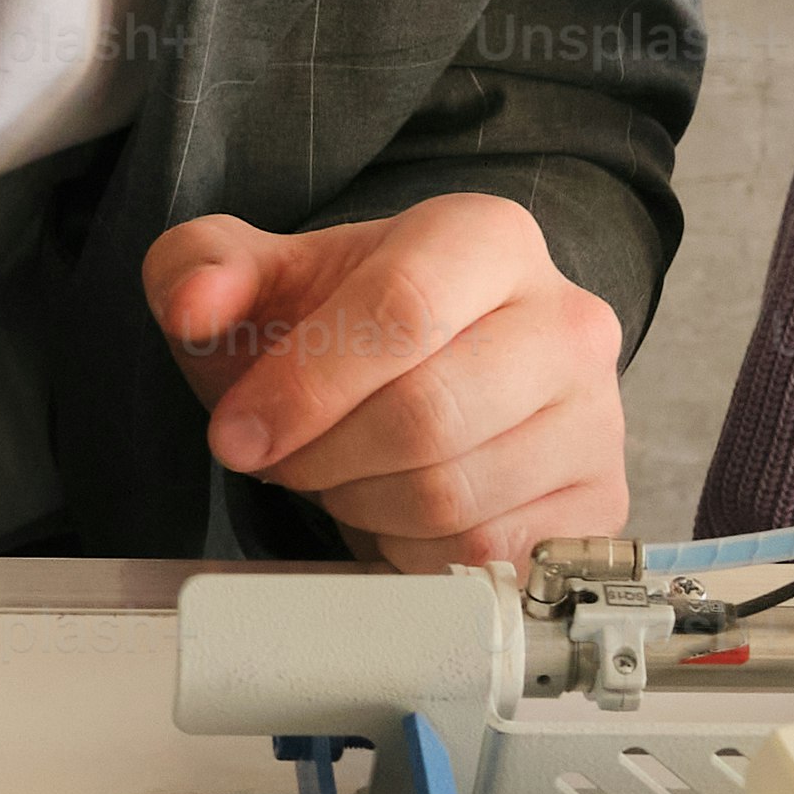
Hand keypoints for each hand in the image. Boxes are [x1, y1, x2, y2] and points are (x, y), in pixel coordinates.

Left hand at [147, 193, 631, 570]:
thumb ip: (200, 268)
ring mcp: (594, 416)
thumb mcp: (258, 283)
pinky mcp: (599, 500)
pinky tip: (395, 514)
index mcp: (488, 237)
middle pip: (428, 415)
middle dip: (324, 457)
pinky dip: (413, 552)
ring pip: (453, 496)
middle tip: (285, 460)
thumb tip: (194, 304)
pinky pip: (488, 556)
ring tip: (342, 475)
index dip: (304, 387)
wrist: (420, 380)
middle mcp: (566, 320)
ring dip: (362, 506)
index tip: (239, 433)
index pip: (403, 310)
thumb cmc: (341, 328)